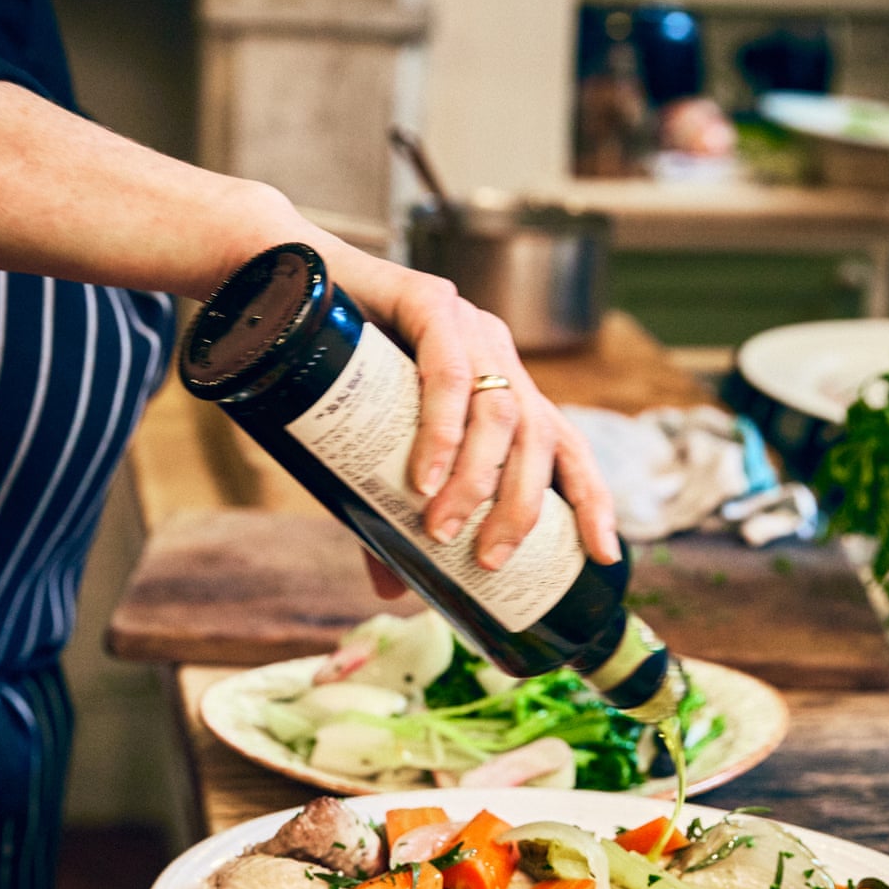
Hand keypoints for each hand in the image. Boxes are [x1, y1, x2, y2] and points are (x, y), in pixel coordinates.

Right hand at [313, 245, 620, 578]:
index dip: (592, 499)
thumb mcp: (375, 458)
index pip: (566, 447)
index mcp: (504, 389)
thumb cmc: (338, 380)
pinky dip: (443, 430)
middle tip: (490, 561)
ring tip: (441, 528)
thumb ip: (390, 517)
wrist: (284, 295)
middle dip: (522, 507)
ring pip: (499, 410)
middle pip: (536, 439)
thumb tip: (393, 593)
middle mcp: (498, 357)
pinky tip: (425, 475)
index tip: (604, 556)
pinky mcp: (429, 301)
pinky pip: (447, 371)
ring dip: (476, 479)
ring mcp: (469, 326)